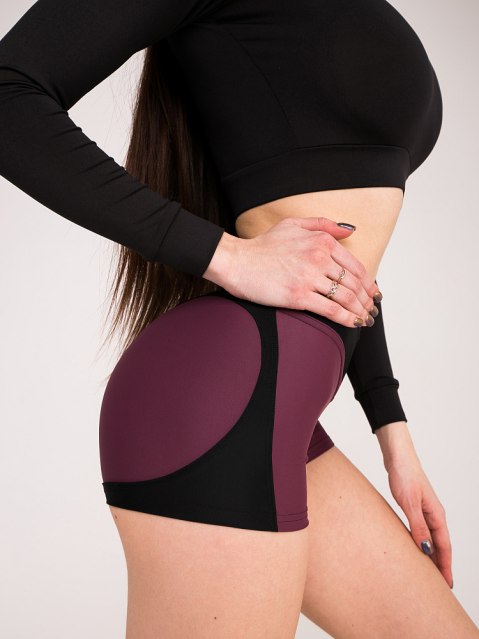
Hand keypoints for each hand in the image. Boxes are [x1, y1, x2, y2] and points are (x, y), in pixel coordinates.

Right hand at [205, 216, 379, 327]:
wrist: (236, 261)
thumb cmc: (262, 246)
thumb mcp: (294, 224)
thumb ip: (324, 224)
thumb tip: (349, 230)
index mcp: (322, 241)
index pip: (355, 266)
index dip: (368, 283)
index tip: (372, 293)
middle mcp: (319, 258)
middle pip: (354, 283)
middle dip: (367, 300)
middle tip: (371, 310)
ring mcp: (309, 278)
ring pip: (346, 298)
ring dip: (360, 311)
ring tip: (365, 319)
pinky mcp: (298, 296)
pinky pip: (331, 310)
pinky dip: (347, 319)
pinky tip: (353, 323)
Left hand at [386, 453, 452, 587]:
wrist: (397, 455)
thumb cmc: (404, 475)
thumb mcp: (409, 503)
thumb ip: (417, 526)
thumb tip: (425, 550)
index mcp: (436, 514)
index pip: (444, 546)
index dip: (445, 566)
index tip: (447, 584)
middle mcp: (433, 513)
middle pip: (440, 544)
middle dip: (440, 565)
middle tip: (440, 586)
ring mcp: (424, 509)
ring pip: (430, 538)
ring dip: (431, 554)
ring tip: (428, 572)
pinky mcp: (414, 505)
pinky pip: (421, 530)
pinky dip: (421, 542)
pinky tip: (415, 547)